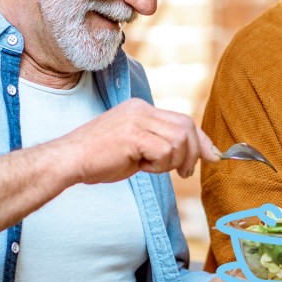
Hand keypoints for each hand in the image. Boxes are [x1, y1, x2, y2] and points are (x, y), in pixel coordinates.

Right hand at [56, 98, 219, 184]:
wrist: (68, 161)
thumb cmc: (99, 160)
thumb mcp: (138, 149)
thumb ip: (164, 146)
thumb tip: (199, 157)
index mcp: (141, 109)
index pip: (183, 120)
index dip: (201, 140)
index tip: (212, 156)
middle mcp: (141, 109)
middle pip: (187, 127)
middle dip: (193, 153)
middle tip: (184, 173)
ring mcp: (136, 119)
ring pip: (178, 140)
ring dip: (172, 161)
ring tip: (151, 167)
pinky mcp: (133, 134)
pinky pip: (164, 151)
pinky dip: (159, 165)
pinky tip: (140, 167)